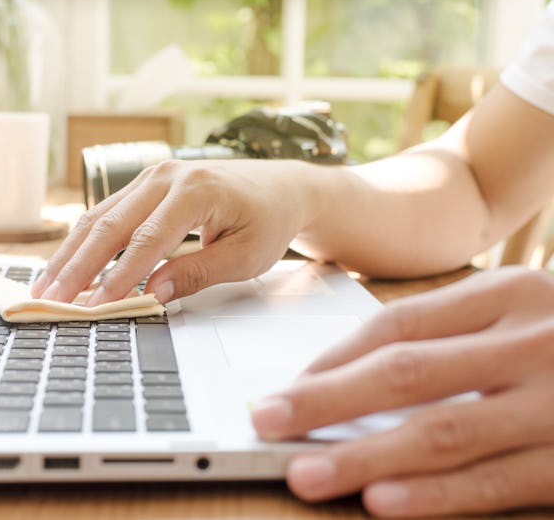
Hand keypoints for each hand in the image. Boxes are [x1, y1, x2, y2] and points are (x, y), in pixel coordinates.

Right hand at [32, 158, 316, 304]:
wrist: (280, 188)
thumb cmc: (267, 222)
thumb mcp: (245, 256)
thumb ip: (197, 273)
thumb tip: (153, 293)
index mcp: (197, 190)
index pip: (148, 239)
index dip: (120, 275)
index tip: (98, 304)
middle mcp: (167, 176)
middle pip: (111, 224)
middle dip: (78, 265)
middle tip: (52, 299)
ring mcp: (152, 176)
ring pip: (100, 216)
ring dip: (71, 253)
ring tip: (44, 285)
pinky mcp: (145, 184)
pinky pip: (107, 212)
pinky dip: (84, 241)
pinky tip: (66, 264)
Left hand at [251, 266, 553, 516]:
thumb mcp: (522, 314)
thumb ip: (451, 336)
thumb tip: (348, 372)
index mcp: (508, 294)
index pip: (397, 324)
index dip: (332, 360)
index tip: (284, 388)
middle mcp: (532, 338)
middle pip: (406, 371)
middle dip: (326, 401)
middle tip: (266, 422)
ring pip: (443, 430)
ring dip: (365, 454)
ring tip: (306, 473)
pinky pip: (498, 480)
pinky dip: (438, 495)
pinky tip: (385, 502)